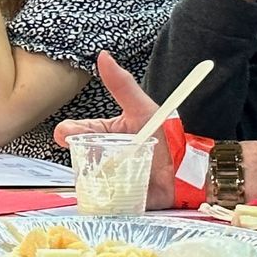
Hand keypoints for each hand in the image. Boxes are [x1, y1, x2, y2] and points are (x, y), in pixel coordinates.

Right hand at [53, 51, 175, 207]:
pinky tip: (103, 196)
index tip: (66, 135)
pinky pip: (99, 201)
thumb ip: (122, 85)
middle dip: (78, 158)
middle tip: (91, 157)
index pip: (76, 131)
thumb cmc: (167, 136)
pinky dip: (98, 200)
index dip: (68, 133)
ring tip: (104, 176)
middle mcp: (101, 155)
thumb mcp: (142, 109)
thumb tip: (103, 55)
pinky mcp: (116, 198)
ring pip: (84, 179)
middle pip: (76, 156)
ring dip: (88, 179)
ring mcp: (107, 178)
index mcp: (103, 134)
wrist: (189, 170)